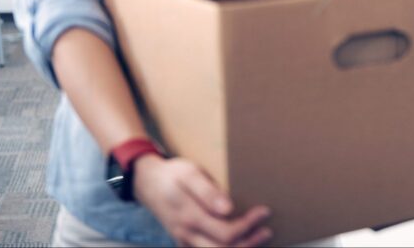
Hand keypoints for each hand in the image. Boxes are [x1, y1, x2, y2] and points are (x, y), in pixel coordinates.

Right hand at [133, 155, 272, 246]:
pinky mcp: (185, 242)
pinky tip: (242, 240)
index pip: (225, 232)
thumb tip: (229, 209)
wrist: (147, 183)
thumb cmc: (172, 175)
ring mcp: (184, 240)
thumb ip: (208, 192)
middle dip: (249, 243)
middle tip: (267, 230)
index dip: (248, 225)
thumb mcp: (189, 173)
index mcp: (190, 216)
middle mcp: (187, 234)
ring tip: (259, 237)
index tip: (264, 211)